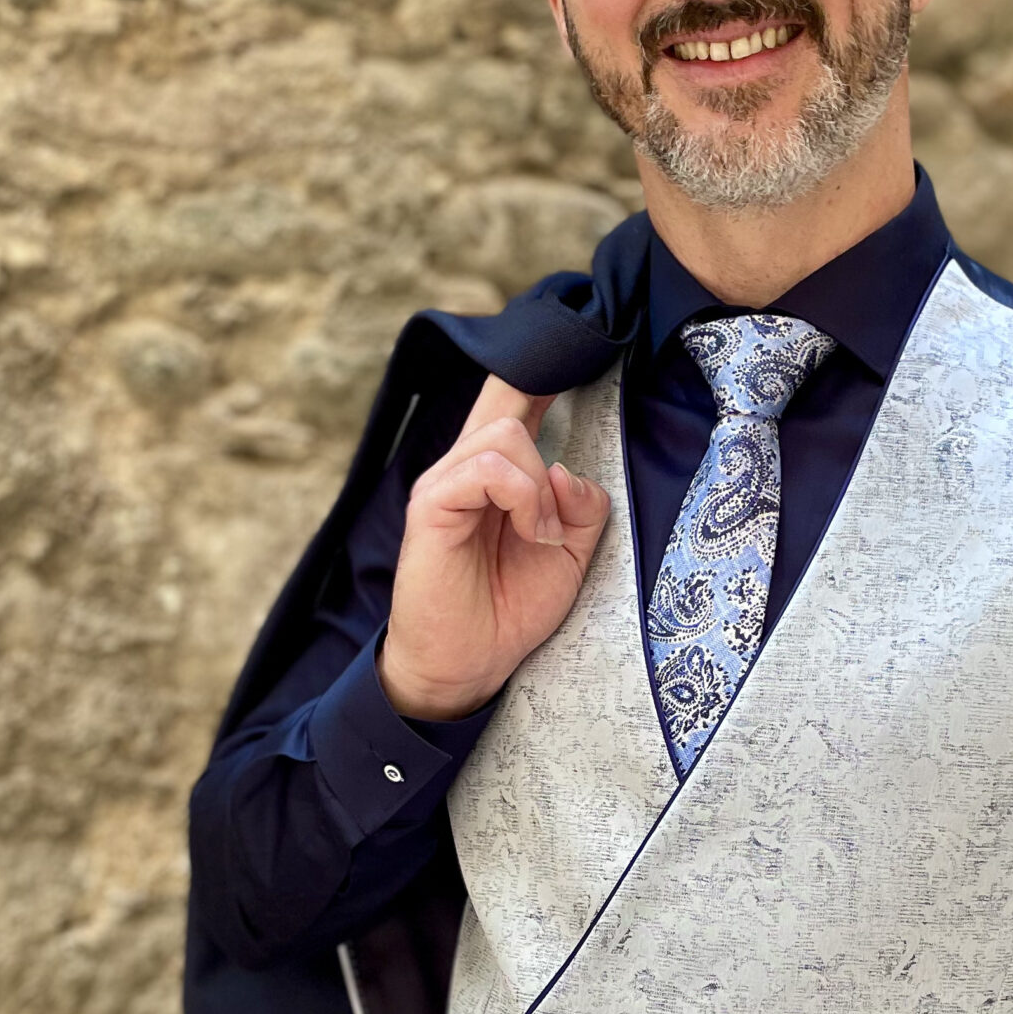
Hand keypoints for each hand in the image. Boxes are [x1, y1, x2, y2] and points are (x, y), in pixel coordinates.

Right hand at [379, 374, 611, 720]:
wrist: (467, 664)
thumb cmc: (510, 607)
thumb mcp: (570, 553)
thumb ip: (581, 506)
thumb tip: (566, 470)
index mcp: (496, 470)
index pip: (513, 399)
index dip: (541, 371)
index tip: (578, 349)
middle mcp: (465, 465)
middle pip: (508, 399)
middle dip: (546, 425)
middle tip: (553, 505)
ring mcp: (445, 482)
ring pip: (505, 434)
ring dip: (539, 487)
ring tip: (540, 535)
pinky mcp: (432, 506)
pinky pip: (486, 468)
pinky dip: (521, 497)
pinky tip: (529, 534)